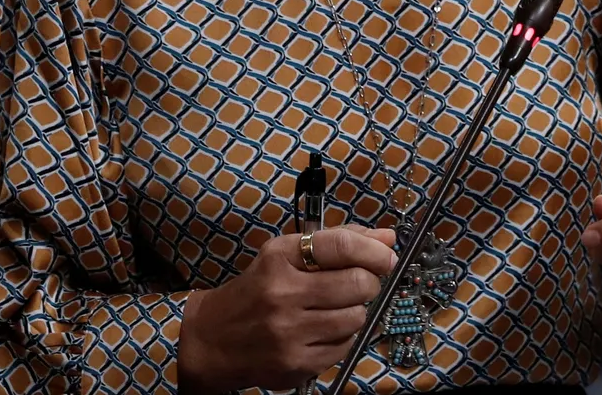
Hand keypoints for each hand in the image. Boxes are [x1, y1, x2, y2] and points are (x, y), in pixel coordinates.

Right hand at [178, 225, 396, 392]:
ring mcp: (290, 332)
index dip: (373, 250)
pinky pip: (345, 347)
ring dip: (355, 311)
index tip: (386, 255)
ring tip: (336, 308)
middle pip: (358, 283)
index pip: (339, 246)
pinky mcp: (297, 363)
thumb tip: (388, 239)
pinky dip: (342, 337)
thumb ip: (336, 242)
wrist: (213, 338)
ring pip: (356, 317)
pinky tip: (323, 330)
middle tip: (359, 283)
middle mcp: (283, 294)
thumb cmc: (257, 290)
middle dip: (368, 282)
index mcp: (279, 258)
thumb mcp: (285, 255)